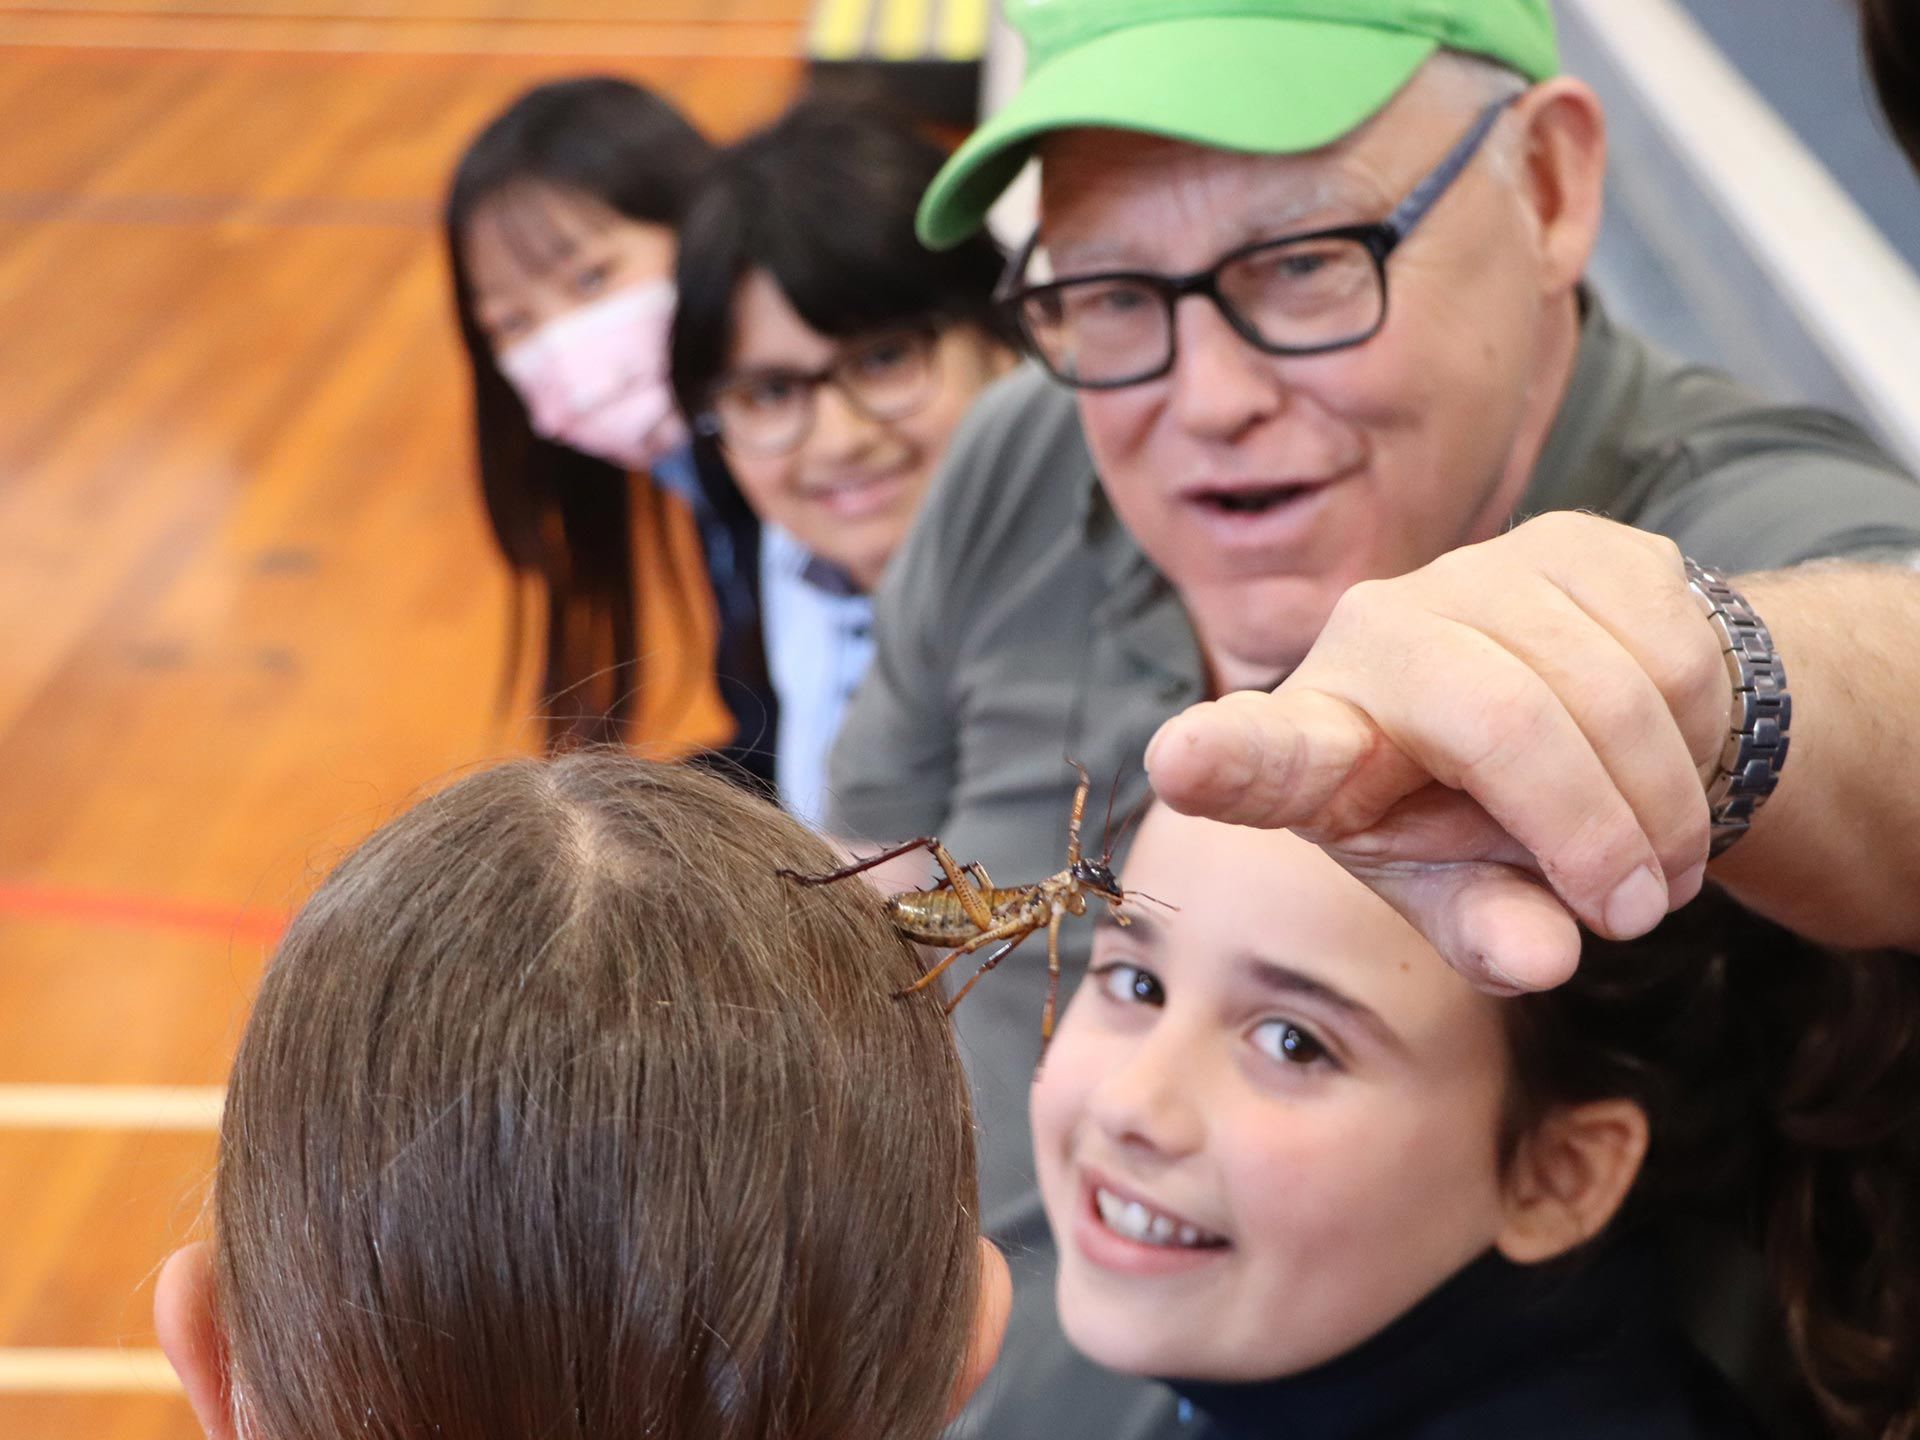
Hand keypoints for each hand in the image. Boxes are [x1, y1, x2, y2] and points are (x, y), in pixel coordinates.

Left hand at [1145, 514, 1730, 991]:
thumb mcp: (1465, 893)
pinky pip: (1671, 645)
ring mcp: (1472, 572)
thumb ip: (1487, 932)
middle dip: (1591, 833)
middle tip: (1636, 912)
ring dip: (1663, 802)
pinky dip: (1699, 736)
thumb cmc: (1483, 818)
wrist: (1583, 714)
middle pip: (1500, 721)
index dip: (1224, 757)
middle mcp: (1373, 635)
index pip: (1264, 750)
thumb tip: (1542, 957)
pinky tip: (1676, 768)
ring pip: (1606, 686)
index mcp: (1318, 739)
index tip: (1180, 763)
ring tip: (1664, 863)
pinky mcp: (1571, 540)